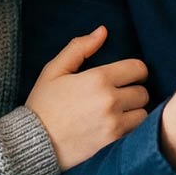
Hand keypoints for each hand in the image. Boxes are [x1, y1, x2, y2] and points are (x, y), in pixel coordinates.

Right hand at [26, 25, 149, 169]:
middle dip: (133, 91)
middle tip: (120, 95)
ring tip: (119, 112)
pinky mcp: (113, 143)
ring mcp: (113, 124)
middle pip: (142, 92)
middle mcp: (110, 101)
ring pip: (143, 114)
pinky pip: (136, 133)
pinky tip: (115, 127)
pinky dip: (130, 129)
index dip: (135, 71)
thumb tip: (102, 31)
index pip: (138, 69)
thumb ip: (79, 47)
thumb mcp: (54, 70)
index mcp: (98, 79)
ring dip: (134, 112)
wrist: (32, 143)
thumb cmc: (43, 104)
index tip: (127, 76)